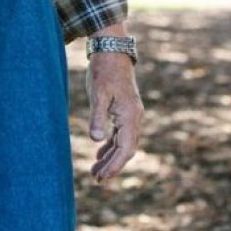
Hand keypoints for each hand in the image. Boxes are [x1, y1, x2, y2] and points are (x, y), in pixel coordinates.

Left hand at [86, 41, 143, 181]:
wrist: (112, 50)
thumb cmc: (104, 70)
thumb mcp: (98, 93)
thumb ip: (98, 116)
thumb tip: (96, 140)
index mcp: (130, 115)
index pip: (125, 148)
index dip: (114, 165)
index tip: (101, 177)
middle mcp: (134, 117)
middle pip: (126, 149)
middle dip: (112, 166)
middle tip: (96, 180)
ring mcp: (130, 114)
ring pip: (123, 143)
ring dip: (111, 158)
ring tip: (96, 172)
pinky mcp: (124, 110)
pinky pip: (120, 134)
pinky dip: (111, 146)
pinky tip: (100, 153)